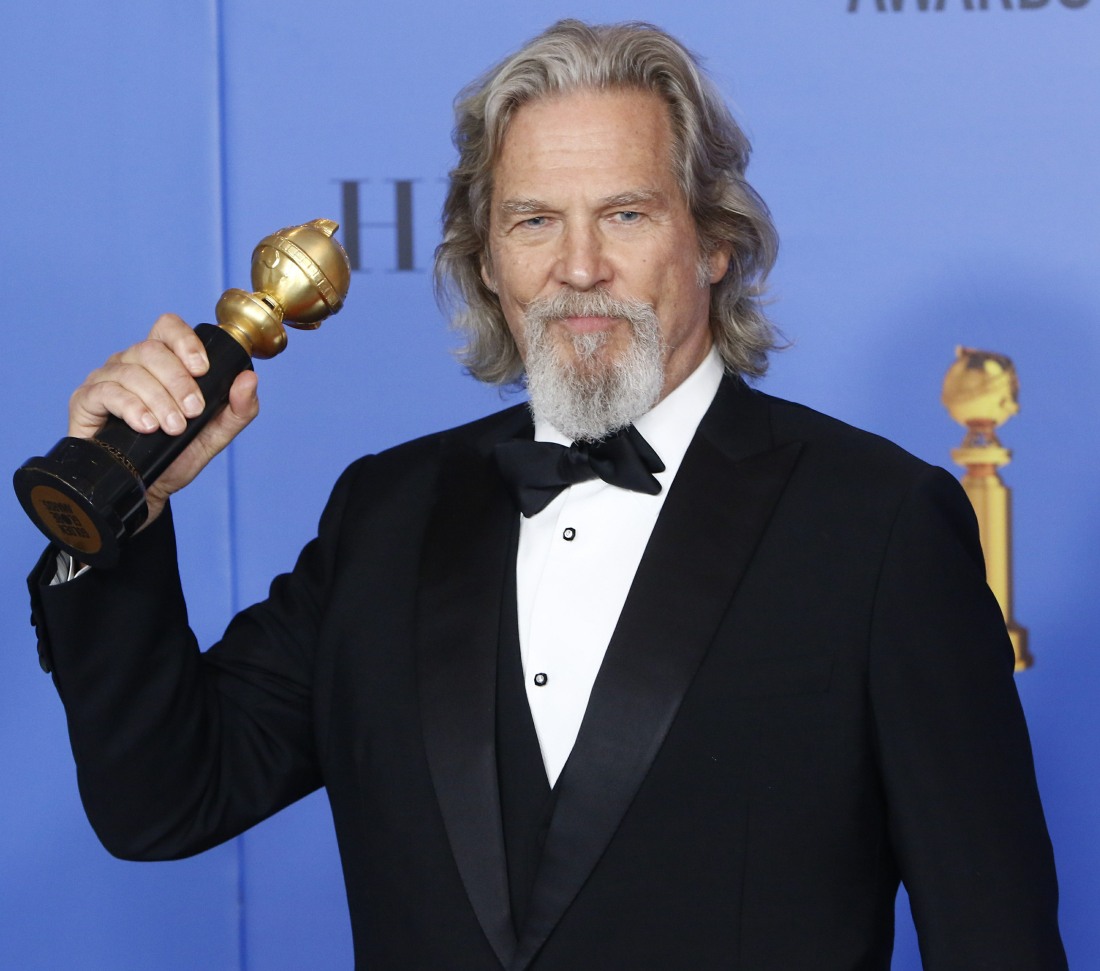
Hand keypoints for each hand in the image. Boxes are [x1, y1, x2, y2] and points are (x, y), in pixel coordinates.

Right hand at [68, 314, 259, 524]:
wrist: (146, 490)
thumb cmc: (176, 455)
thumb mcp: (215, 434)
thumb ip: (238, 409)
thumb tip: (250, 379)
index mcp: (162, 362)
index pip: (168, 328)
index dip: (185, 341)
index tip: (202, 369)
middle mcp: (131, 364)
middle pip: (151, 350)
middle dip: (178, 382)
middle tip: (192, 411)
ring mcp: (106, 379)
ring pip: (131, 371)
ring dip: (159, 400)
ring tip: (172, 427)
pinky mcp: (86, 400)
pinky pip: (106, 391)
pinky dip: (131, 407)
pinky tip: (146, 426)